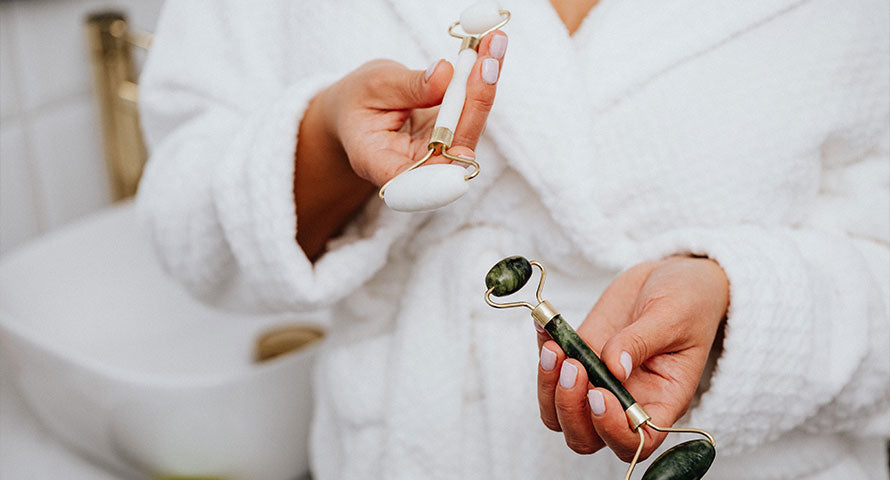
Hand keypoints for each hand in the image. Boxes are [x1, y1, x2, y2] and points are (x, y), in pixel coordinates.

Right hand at [321, 31, 507, 185]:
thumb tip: (446, 75)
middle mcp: (415, 166)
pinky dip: (482, 80)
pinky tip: (491, 50)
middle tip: (488, 60)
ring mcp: (439, 153)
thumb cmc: (357, 101)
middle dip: (476, 102)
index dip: (442, 167)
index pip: (415, 179)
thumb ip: (409, 86)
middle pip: (455, 147)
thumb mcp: (373, 85)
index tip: (463, 150)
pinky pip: (473, 112)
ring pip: (471, 127)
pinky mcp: (453, 136)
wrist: (358, 108)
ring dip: (485, 85)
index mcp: (381, 164)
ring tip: (493, 44)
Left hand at [536, 256, 728, 460]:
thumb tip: (613, 366)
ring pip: (559, 411)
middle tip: (572, 366)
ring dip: (548, 386)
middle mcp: (626, 400)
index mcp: (661, 401)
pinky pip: (550, 369)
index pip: (636, 442)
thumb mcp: (673, 317)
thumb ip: (641, 341)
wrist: (670, 278)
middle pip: (586, 435)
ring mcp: (598, 380)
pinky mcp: (580, 356)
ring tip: (555, 348)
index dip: (612, 430)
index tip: (599, 394)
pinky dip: (542, 351)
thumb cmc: (688, 302)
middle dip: (570, 408)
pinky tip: (546, 325)